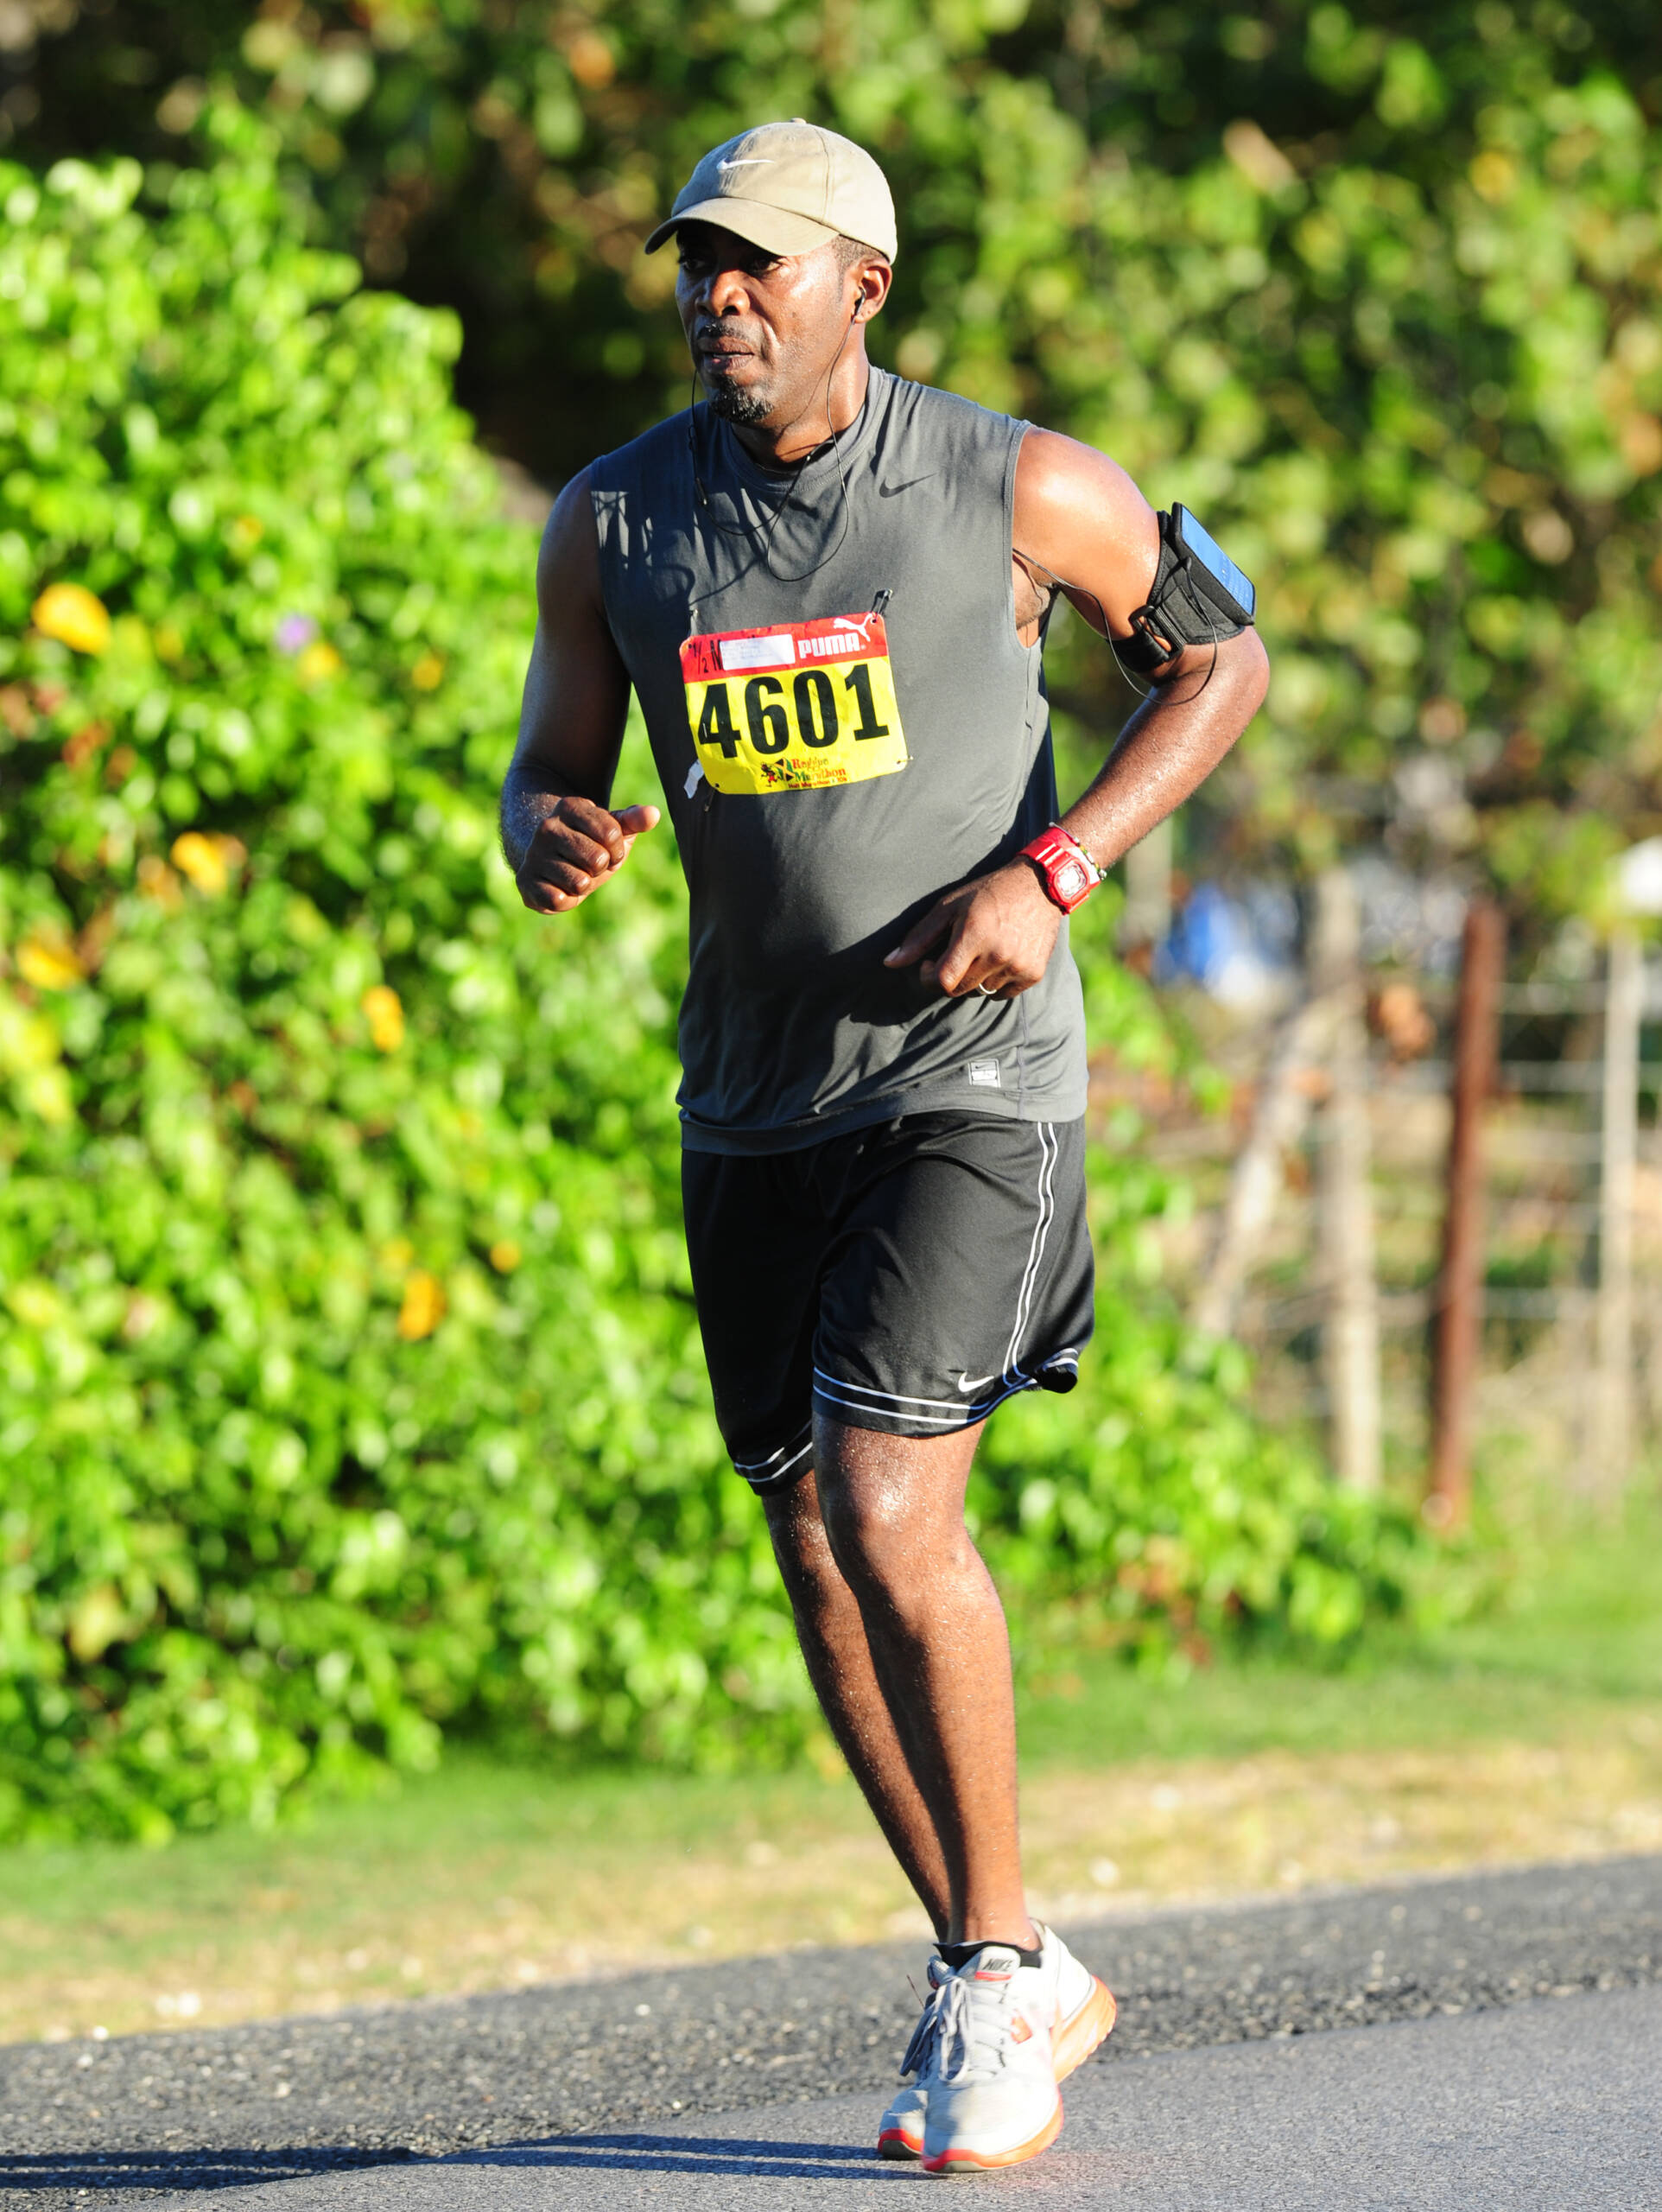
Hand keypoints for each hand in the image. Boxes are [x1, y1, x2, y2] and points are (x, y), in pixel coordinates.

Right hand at [515, 796, 659, 913]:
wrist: (548, 859)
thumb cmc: (589, 843)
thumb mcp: (613, 830)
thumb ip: (634, 821)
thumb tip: (653, 814)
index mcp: (570, 807)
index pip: (612, 835)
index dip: (616, 849)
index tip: (606, 849)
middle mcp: (548, 827)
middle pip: (598, 859)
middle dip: (600, 868)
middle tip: (588, 864)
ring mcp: (533, 853)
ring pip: (580, 882)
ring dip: (583, 885)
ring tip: (572, 874)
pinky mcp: (525, 880)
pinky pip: (559, 900)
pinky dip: (567, 900)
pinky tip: (559, 886)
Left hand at [883, 860, 1062, 998]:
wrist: (1041, 885)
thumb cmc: (988, 892)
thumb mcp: (949, 906)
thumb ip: (919, 937)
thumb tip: (889, 963)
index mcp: (973, 935)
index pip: (942, 980)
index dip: (929, 976)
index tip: (930, 962)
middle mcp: (997, 954)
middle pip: (959, 990)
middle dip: (949, 977)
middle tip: (953, 955)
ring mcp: (1018, 966)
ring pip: (981, 992)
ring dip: (974, 978)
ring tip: (981, 951)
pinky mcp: (1033, 974)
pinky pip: (1003, 993)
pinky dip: (996, 982)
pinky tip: (999, 957)